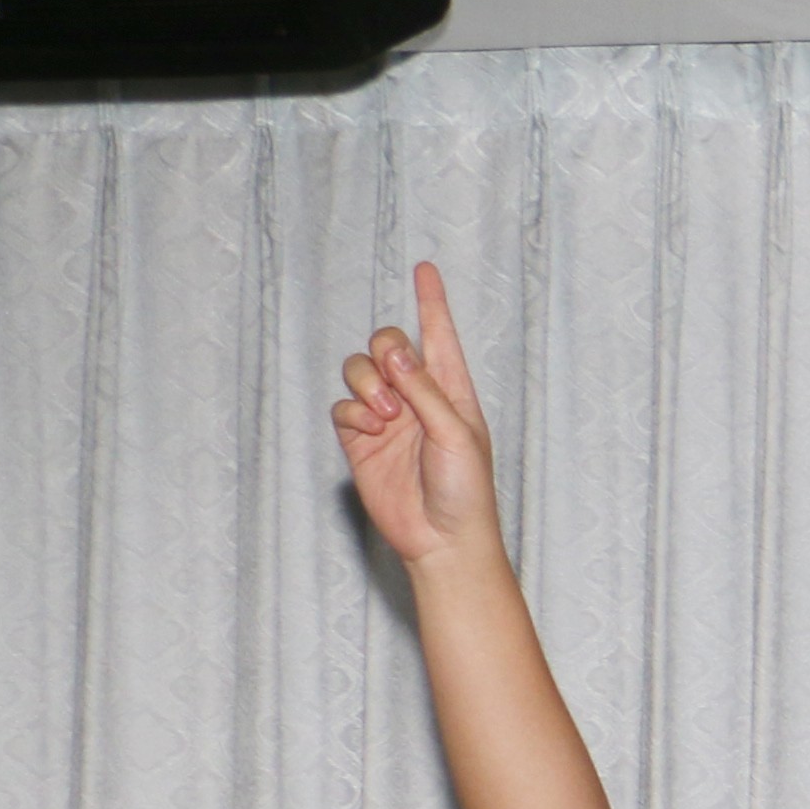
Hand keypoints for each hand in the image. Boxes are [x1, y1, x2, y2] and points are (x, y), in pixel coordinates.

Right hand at [333, 261, 500, 571]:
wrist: (443, 539)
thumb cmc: (466, 491)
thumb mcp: (456, 435)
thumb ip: (425, 391)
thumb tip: (396, 352)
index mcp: (452, 391)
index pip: (440, 336)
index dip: (432, 302)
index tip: (426, 269)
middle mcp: (417, 398)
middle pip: (386, 345)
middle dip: (384, 352)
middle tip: (395, 386)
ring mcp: (387, 417)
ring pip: (358, 372)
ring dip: (366, 385)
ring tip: (385, 416)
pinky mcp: (361, 440)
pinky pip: (343, 407)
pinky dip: (353, 413)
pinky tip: (370, 432)